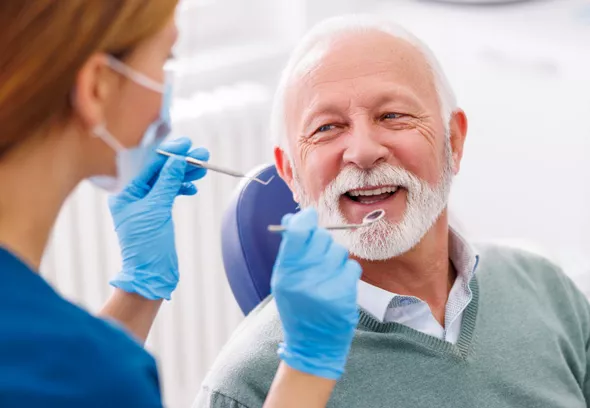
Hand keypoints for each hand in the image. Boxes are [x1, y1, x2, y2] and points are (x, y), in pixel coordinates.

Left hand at [108, 137, 208, 299]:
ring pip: (166, 181)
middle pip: (158, 170)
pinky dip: (181, 188)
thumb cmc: (146, 245)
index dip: (167, 152)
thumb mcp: (157, 210)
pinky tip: (192, 187)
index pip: (146, 164)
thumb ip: (167, 182)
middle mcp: (132, 195)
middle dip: (180, 162)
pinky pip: (169, 193)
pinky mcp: (156, 213)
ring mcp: (144, 204)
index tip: (186, 144)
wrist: (151, 274)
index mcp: (124, 192)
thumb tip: (177, 159)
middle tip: (201, 154)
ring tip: (202, 168)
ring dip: (184, 173)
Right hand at [271, 208, 361, 379]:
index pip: (298, 233)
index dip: (305, 220)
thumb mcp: (284, 279)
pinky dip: (346, 272)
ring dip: (335, 257)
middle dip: (321, 241)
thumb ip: (290, 250)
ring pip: (339, 250)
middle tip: (318, 254)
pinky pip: (352, 266)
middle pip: (321, 237)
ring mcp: (327, 287)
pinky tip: (338, 284)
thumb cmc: (297, 305)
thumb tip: (294, 218)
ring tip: (327, 273)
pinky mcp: (345, 295)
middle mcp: (305, 278)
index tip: (309, 216)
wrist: (312, 343)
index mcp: (286, 273)